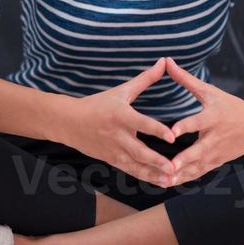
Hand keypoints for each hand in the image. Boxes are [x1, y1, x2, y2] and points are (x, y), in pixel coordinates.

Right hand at [60, 57, 176, 187]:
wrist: (69, 122)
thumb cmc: (98, 104)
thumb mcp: (121, 90)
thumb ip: (145, 79)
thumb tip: (164, 61)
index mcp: (121, 115)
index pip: (142, 123)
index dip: (158, 131)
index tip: (173, 137)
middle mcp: (117, 135)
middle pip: (139, 151)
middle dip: (157, 161)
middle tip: (174, 167)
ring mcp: (113, 150)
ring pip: (136, 165)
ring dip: (153, 173)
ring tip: (171, 179)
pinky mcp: (111, 160)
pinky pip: (130, 170)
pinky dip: (145, 176)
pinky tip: (160, 182)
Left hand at [165, 57, 243, 185]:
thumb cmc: (230, 105)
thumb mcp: (210, 91)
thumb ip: (186, 79)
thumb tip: (167, 61)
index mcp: (212, 117)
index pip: (197, 122)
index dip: (184, 127)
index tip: (171, 132)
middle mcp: (214, 137)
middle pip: (198, 151)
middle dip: (183, 160)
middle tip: (168, 167)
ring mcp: (216, 153)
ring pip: (197, 166)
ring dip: (181, 174)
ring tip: (163, 180)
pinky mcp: (216, 163)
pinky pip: (199, 173)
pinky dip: (185, 178)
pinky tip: (168, 183)